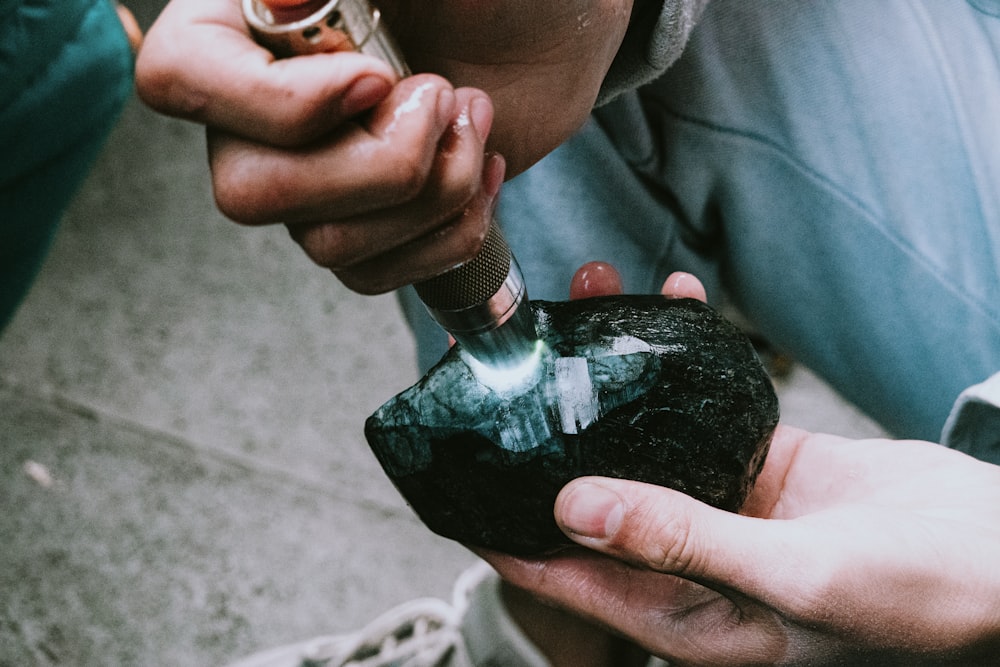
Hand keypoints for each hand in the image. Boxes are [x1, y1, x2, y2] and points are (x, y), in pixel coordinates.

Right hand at [135, 0, 632, 293]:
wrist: (552, 33)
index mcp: (245, 23)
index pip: (178, 78)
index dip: (279, 103)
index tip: (377, 79)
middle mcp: (261, 107)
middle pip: (249, 189)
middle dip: (377, 165)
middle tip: (444, 97)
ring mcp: (313, 172)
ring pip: (322, 242)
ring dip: (430, 194)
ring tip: (475, 119)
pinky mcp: (366, 222)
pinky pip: (372, 273)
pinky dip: (445, 236)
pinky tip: (483, 173)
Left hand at [481, 265, 999, 665]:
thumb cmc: (917, 601)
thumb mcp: (795, 580)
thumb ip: (682, 542)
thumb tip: (571, 507)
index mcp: (682, 615)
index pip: (561, 573)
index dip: (499, 527)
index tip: (450, 469)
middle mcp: (688, 560)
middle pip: (592, 488)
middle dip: (551, 422)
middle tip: (512, 350)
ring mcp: (725, 505)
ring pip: (645, 431)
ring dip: (616, 369)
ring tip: (589, 294)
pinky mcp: (762, 462)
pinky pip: (706, 401)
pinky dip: (689, 354)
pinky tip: (675, 301)